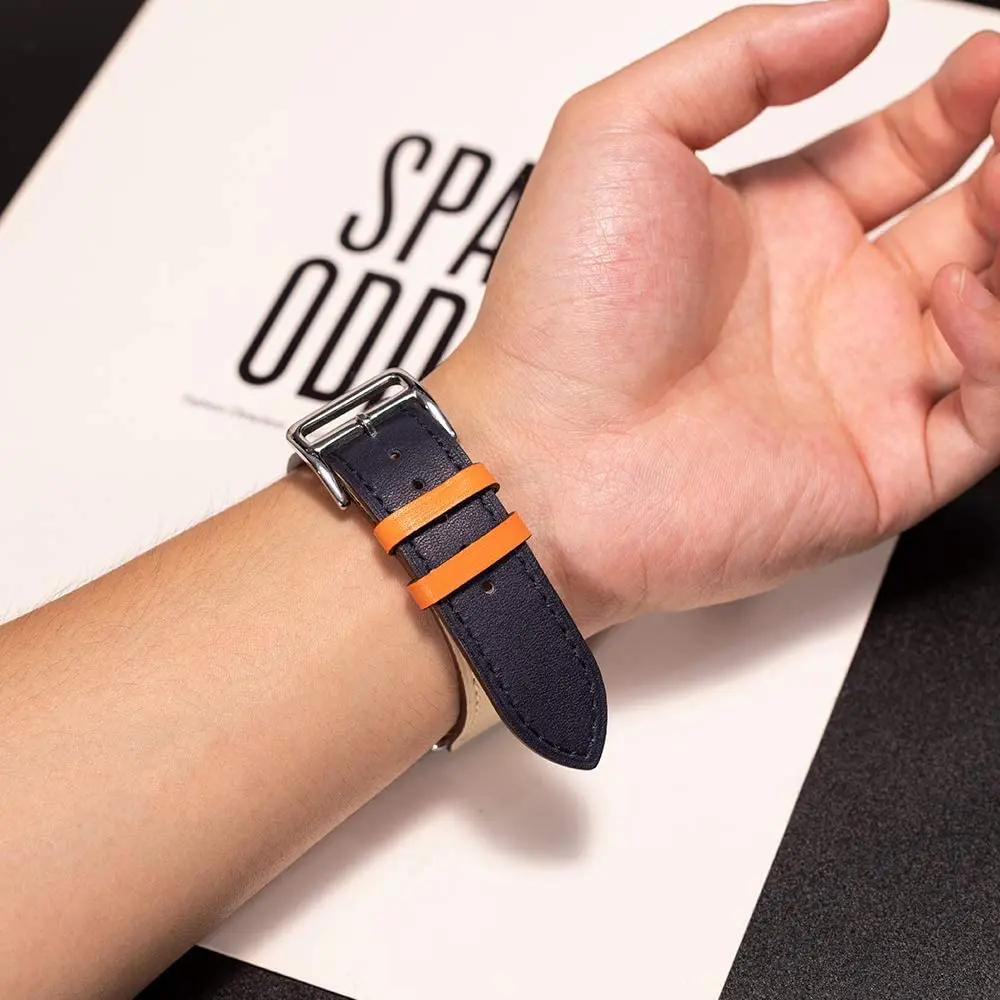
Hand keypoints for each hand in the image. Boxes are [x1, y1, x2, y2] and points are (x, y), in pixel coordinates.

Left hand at [430, 0, 999, 633]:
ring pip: (992, 309)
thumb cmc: (560, 316)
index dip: (960, 101)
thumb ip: (737, 57)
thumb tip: (852, 13)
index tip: (988, 60)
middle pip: (966, 221)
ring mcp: (857, 387)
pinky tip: (962, 292)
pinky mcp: (881, 467)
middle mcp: (823, 306)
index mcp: (774, 227)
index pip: (900, 150)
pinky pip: (987, 409)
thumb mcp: (622, 133)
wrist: (544, 461)